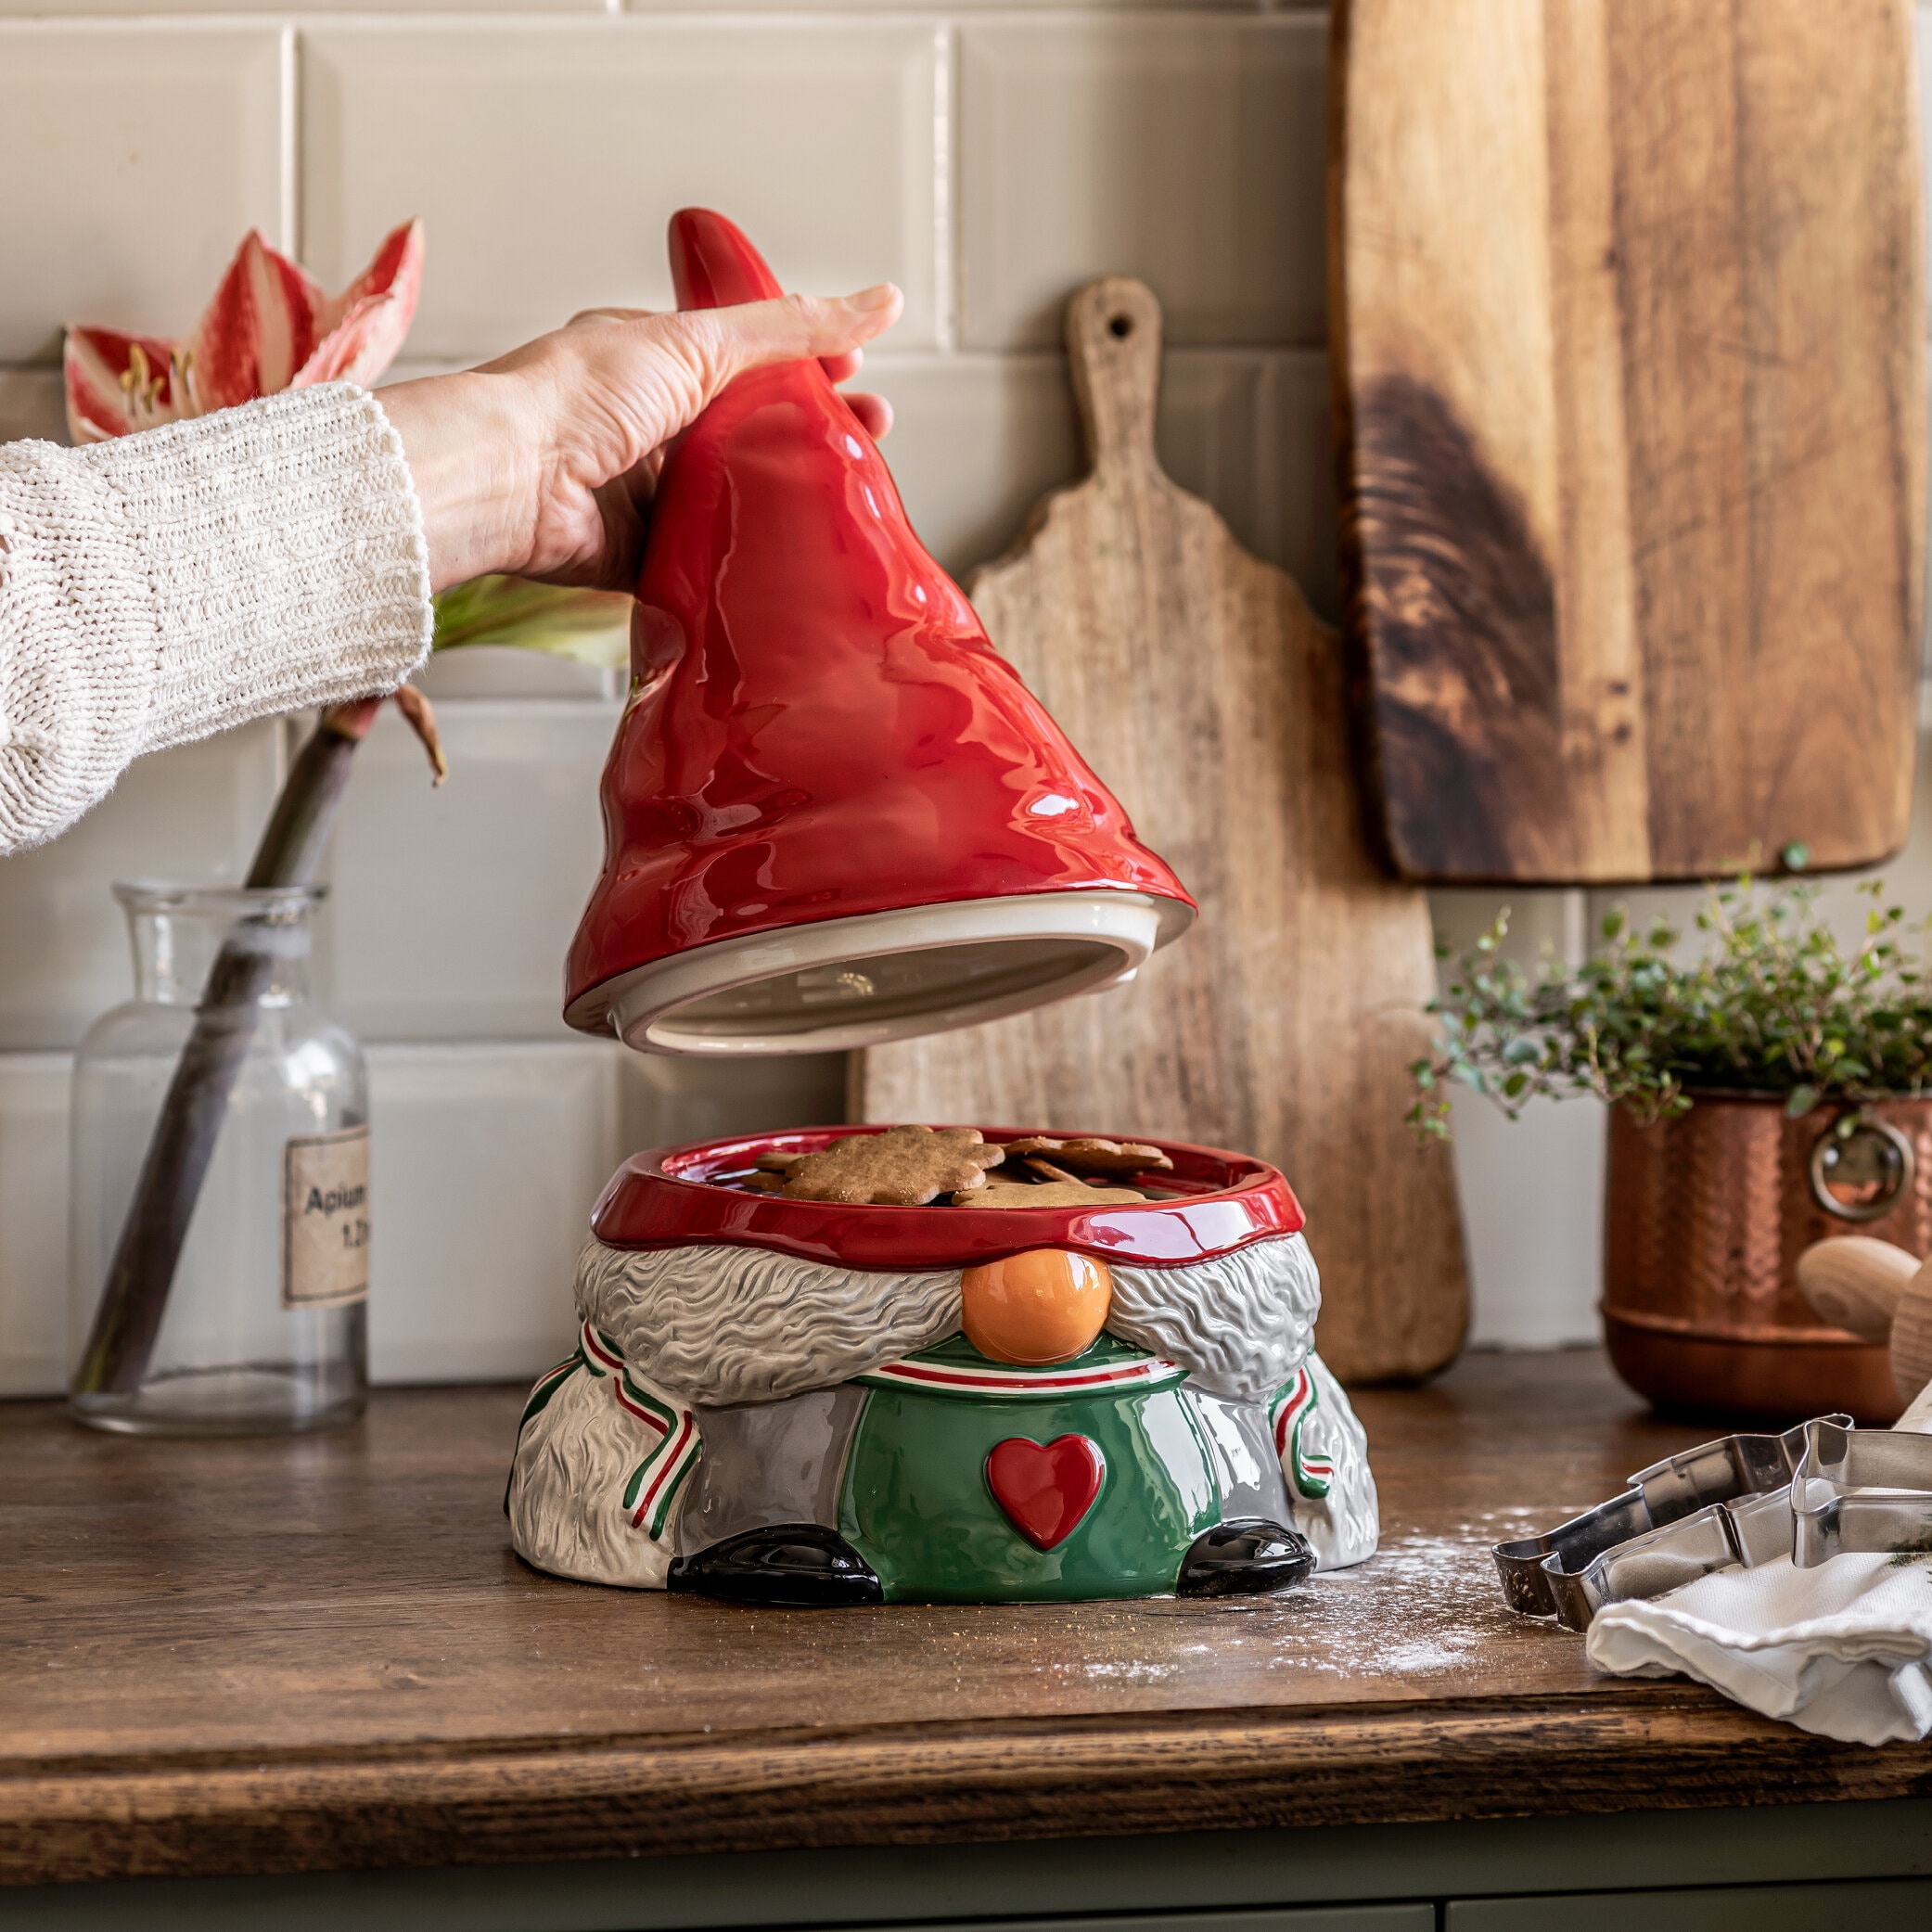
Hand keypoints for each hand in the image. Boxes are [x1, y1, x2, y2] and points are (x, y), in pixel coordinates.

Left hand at [377, 284, 903, 594]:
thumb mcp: (699, 342)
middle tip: (868, 441)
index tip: (860, 378)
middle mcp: (647, 425)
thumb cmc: (576, 396)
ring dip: (781, 502)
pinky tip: (782, 561)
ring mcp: (642, 491)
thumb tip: (880, 299)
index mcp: (654, 361)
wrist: (511, 478)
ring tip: (842, 503)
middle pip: (749, 433)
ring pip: (731, 498)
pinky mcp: (635, 553)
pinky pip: (700, 562)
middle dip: (811, 436)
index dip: (807, 369)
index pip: (747, 361)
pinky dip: (737, 563)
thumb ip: (791, 328)